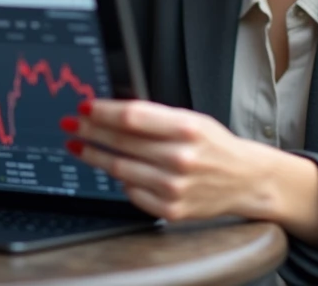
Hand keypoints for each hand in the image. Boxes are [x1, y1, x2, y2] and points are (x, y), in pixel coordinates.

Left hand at [62, 99, 274, 222]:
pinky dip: (122, 180)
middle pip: (120, 142)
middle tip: (72, 125)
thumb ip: (155, 116)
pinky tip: (115, 171)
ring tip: (80, 146)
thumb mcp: (191, 119)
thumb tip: (113, 111)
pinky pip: (132, 192)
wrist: (245, 179)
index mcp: (186, 128)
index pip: (131, 117)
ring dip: (94, 156)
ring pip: (120, 169)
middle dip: (90, 131)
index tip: (84, 107)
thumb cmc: (215, 145)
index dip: (102, 112)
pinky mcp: (172, 209)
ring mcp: (174, 186)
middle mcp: (180, 158)